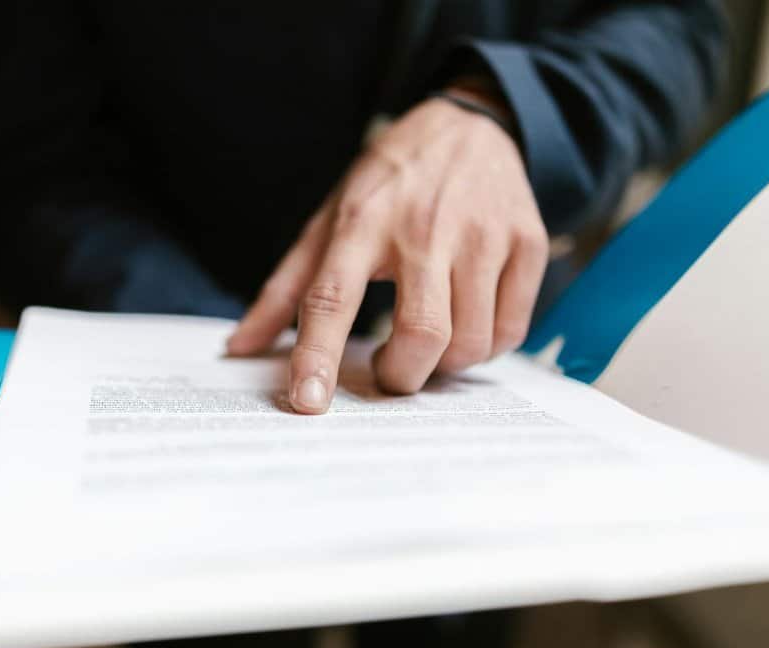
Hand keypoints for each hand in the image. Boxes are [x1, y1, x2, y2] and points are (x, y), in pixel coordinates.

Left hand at [226, 86, 548, 413]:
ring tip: (430, 345)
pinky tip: (467, 325)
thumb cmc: (389, 184)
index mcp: (362, 222)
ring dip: (444, 366)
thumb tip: (240, 347)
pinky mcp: (528, 243)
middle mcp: (424, 228)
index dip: (317, 355)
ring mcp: (482, 235)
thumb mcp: (329, 220)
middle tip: (391, 370)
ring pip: (470, 342)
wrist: (470, 125)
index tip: (308, 401)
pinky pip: (510, 331)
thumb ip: (285, 289)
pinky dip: (485, 348)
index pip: (332, 298)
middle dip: (402, 376)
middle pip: (422, 334)